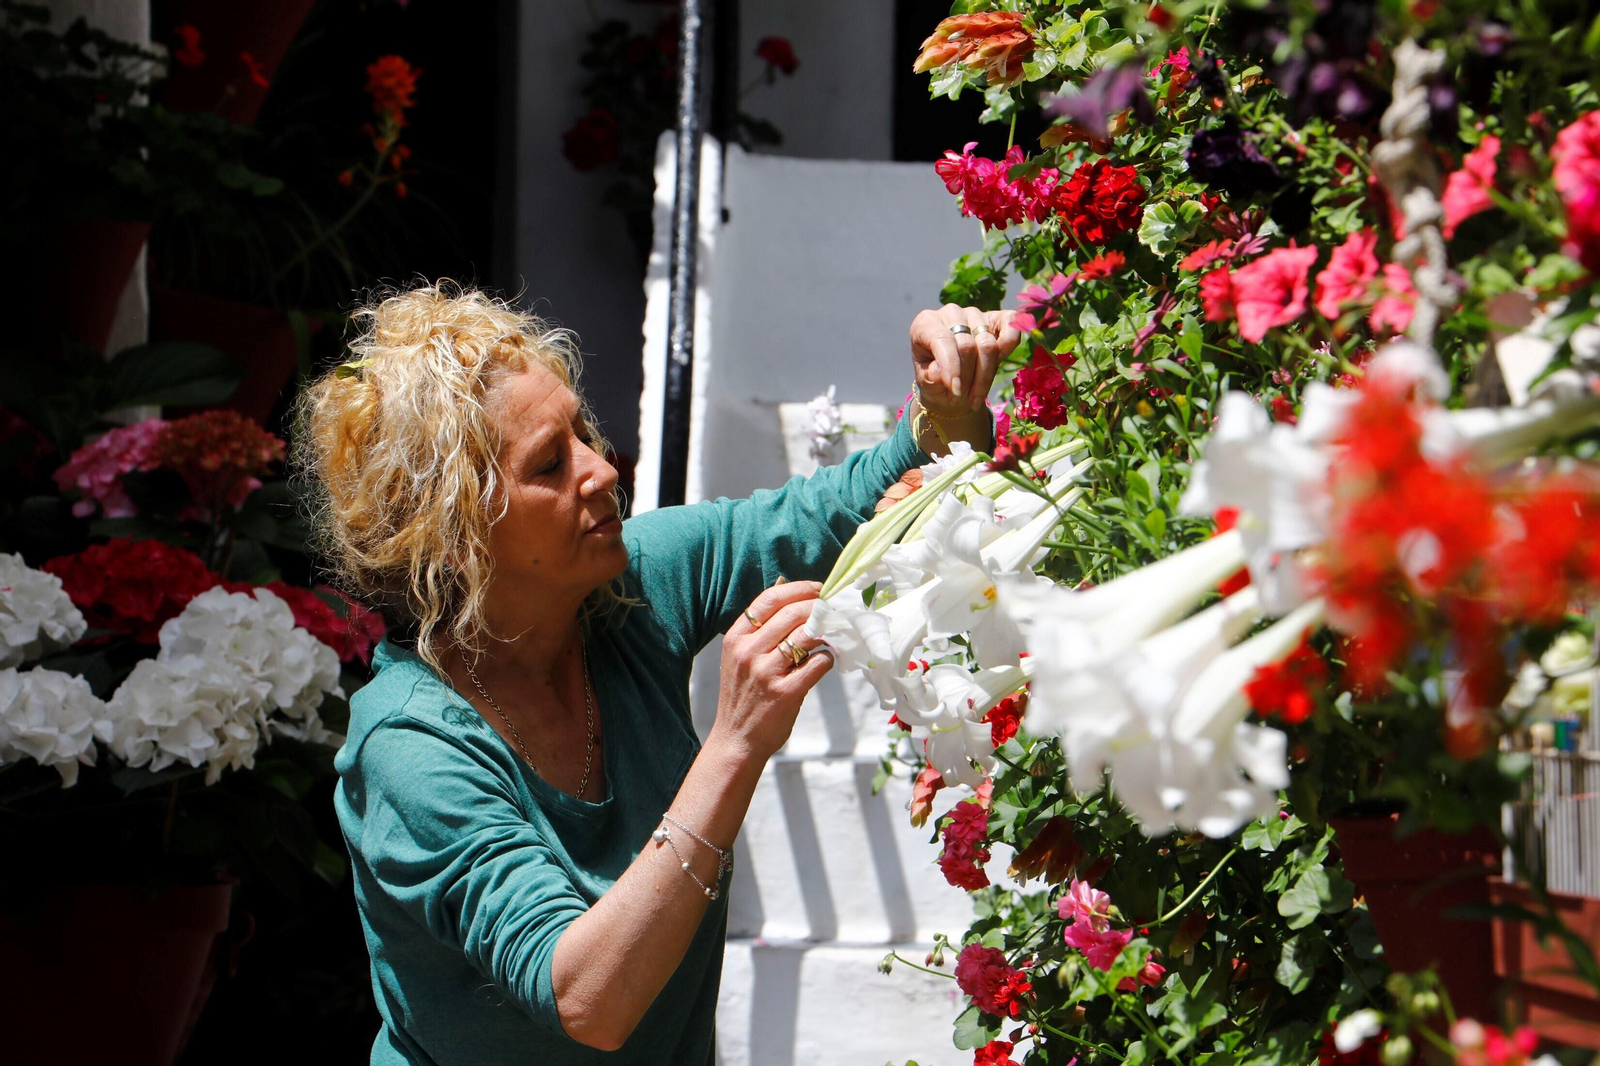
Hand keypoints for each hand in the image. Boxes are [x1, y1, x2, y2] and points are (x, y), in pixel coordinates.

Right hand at [709, 580, 833, 763]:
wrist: (736, 740)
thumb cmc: (744, 696)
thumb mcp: (739, 657)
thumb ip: (759, 629)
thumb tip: (786, 588)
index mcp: (735, 639)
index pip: (769, 599)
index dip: (799, 589)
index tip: (818, 589)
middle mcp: (748, 652)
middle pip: (792, 613)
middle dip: (819, 606)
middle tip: (834, 609)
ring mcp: (766, 672)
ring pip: (808, 635)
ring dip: (828, 630)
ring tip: (836, 632)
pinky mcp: (785, 693)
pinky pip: (818, 663)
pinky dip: (828, 657)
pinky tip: (827, 660)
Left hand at [911, 305, 1022, 416]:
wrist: (950, 381)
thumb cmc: (935, 379)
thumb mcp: (926, 382)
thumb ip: (929, 378)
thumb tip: (938, 373)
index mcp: (926, 323)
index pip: (942, 339)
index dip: (952, 367)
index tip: (955, 391)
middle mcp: (951, 313)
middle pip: (968, 345)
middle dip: (967, 378)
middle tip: (961, 397)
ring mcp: (975, 314)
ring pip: (989, 345)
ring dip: (984, 376)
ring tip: (974, 395)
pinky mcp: (997, 318)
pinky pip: (1011, 327)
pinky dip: (1009, 347)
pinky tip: (997, 366)